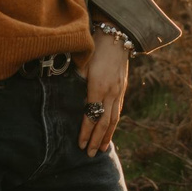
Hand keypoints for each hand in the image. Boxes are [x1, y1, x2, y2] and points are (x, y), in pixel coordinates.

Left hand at [79, 34, 130, 153]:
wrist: (117, 36)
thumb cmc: (95, 48)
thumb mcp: (82, 64)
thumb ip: (76, 82)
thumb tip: (69, 98)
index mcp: (98, 86)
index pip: (91, 115)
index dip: (86, 132)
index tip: (80, 144)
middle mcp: (111, 92)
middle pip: (105, 122)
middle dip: (97, 140)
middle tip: (90, 154)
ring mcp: (119, 91)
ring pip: (114, 119)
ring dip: (107, 136)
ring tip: (102, 149)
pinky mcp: (122, 89)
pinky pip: (118, 111)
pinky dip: (113, 125)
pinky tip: (109, 132)